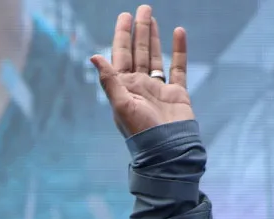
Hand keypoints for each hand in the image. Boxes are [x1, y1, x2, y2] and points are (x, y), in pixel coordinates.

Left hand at [90, 5, 193, 136]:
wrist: (167, 149)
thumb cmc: (141, 131)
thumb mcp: (121, 105)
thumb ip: (109, 80)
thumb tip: (93, 57)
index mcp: (124, 87)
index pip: (121, 55)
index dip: (122, 35)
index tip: (124, 16)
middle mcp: (140, 85)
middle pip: (139, 51)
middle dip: (139, 30)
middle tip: (142, 8)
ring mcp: (158, 87)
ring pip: (156, 56)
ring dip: (154, 37)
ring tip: (152, 18)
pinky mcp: (177, 92)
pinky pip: (178, 66)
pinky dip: (179, 50)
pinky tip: (179, 33)